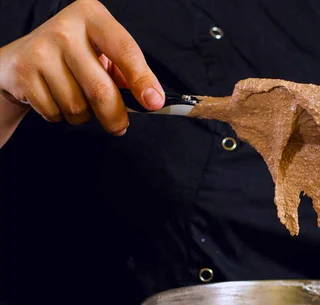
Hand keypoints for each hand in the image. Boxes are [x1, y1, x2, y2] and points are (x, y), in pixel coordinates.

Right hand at [0, 0, 164, 135]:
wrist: (20, 58)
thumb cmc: (73, 56)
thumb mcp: (101, 53)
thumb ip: (126, 73)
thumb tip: (151, 100)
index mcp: (93, 17)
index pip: (125, 50)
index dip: (142, 79)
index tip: (154, 102)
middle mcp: (66, 29)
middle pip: (101, 88)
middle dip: (115, 116)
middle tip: (120, 126)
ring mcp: (41, 49)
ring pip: (77, 106)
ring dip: (84, 115)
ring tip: (78, 99)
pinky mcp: (23, 72)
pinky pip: (55, 112)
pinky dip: (60, 116)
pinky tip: (56, 98)